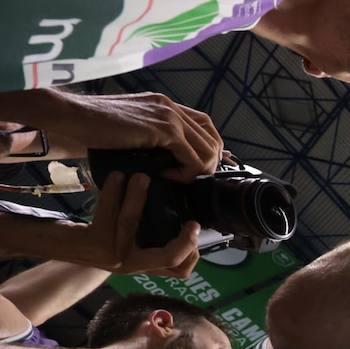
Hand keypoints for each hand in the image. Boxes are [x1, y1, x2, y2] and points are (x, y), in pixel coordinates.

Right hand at [59, 91, 222, 180]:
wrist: (73, 118)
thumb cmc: (94, 127)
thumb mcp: (132, 130)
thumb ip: (153, 138)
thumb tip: (168, 162)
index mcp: (165, 105)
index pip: (205, 126)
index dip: (208, 149)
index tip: (195, 169)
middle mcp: (171, 107)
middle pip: (212, 138)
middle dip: (209, 164)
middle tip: (190, 179)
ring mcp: (169, 116)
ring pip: (208, 150)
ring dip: (198, 171)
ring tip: (175, 179)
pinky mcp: (164, 130)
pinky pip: (192, 158)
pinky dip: (185, 173)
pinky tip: (166, 177)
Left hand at [74, 172, 200, 277]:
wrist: (53, 243)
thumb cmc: (93, 235)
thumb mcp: (124, 237)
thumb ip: (146, 232)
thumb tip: (174, 204)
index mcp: (141, 263)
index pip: (180, 270)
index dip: (193, 251)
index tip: (193, 226)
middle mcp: (129, 265)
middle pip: (170, 260)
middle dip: (185, 241)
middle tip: (192, 221)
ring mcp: (112, 256)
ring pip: (133, 224)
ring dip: (138, 197)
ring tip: (142, 176)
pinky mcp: (93, 243)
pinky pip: (108, 213)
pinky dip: (113, 191)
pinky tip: (117, 176)